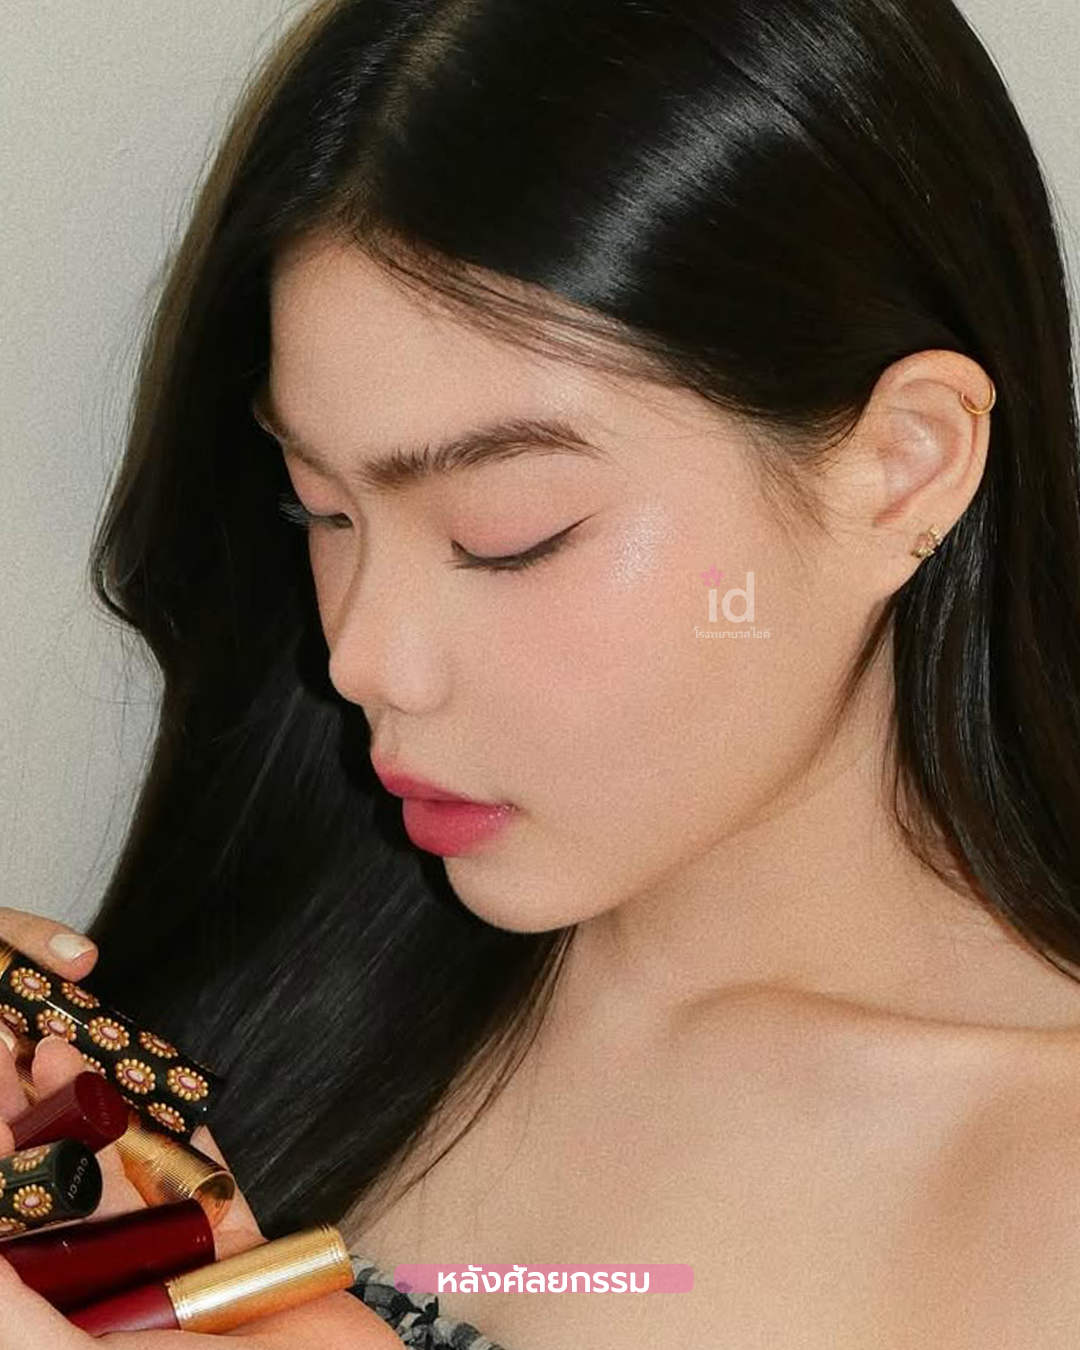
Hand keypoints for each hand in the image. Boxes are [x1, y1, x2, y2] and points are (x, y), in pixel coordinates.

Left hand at [0, 909, 402, 1346]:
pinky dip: (186, 1138)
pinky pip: (210, 1187)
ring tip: (58, 1048)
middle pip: (55, 1203)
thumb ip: (7, 1297)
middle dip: (30, 1126)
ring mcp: (176, 1287)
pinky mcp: (242, 1263)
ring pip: (127, 1185)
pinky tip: (157, 1089)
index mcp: (60, 1332)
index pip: (7, 1234)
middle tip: (14, 1048)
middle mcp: (108, 1311)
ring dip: (96, 1117)